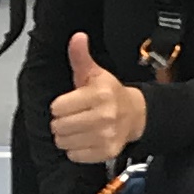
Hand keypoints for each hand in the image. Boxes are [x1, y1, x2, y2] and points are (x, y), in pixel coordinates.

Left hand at [48, 31, 146, 164]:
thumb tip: (77, 38)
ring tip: (80, 127)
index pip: (57, 107)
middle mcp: (103, 116)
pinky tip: (86, 139)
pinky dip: (77, 150)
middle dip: (62, 121)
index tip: (72, 102)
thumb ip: (81, 57)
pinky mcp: (106, 151)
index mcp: (99, 94)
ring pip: (64, 142)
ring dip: (68, 136)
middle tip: (75, 115)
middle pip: (58, 126)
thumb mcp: (95, 73)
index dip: (61, 105)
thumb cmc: (111, 94)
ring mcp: (105, 135)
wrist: (137, 114)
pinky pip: (74, 155)